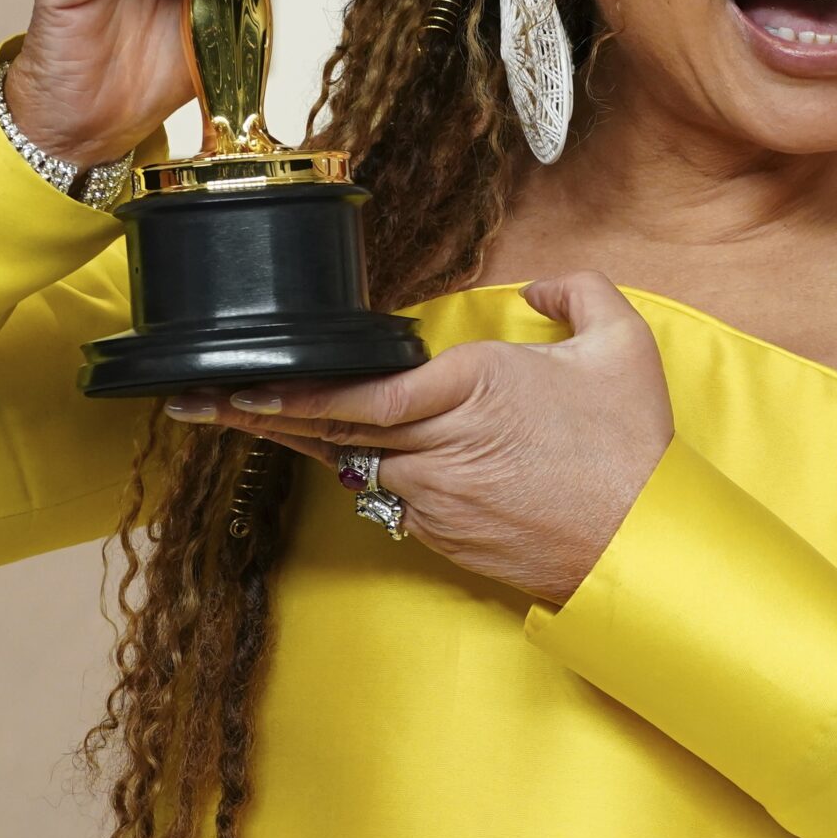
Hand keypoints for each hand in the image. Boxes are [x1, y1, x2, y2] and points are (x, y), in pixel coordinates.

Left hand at [166, 274, 675, 604]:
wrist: (640, 549)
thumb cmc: (631, 448)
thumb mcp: (623, 345)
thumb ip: (578, 292)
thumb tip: (540, 288)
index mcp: (474, 388)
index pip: (363, 393)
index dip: (295, 392)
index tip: (243, 384)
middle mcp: (441, 444)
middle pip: (333, 430)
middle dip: (259, 414)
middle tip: (196, 403)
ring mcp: (436, 496)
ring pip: (350, 464)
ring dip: (298, 441)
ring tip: (233, 419)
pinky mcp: (440, 533)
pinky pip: (382, 493)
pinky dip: (350, 470)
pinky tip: (317, 452)